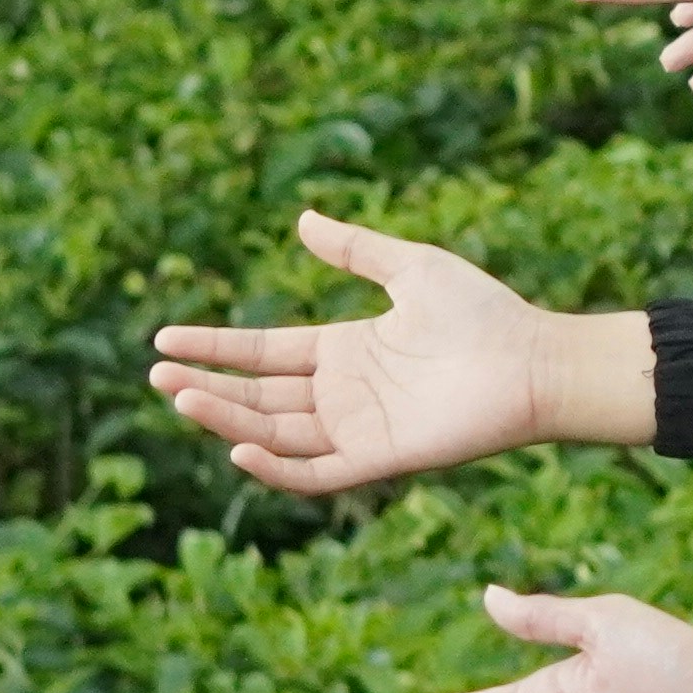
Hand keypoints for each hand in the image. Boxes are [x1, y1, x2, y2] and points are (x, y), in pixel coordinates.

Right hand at [149, 210, 605, 497]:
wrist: (536, 360)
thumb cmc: (485, 313)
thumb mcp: (412, 269)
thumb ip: (356, 249)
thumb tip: (301, 219)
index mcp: (345, 349)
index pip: (263, 351)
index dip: (215, 345)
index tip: (163, 337)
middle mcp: (342, 392)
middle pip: (257, 394)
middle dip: (205, 384)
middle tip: (156, 372)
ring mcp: (357, 428)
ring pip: (274, 432)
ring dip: (227, 418)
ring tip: (182, 395)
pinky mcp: (378, 459)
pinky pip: (315, 473)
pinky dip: (276, 468)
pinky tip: (240, 448)